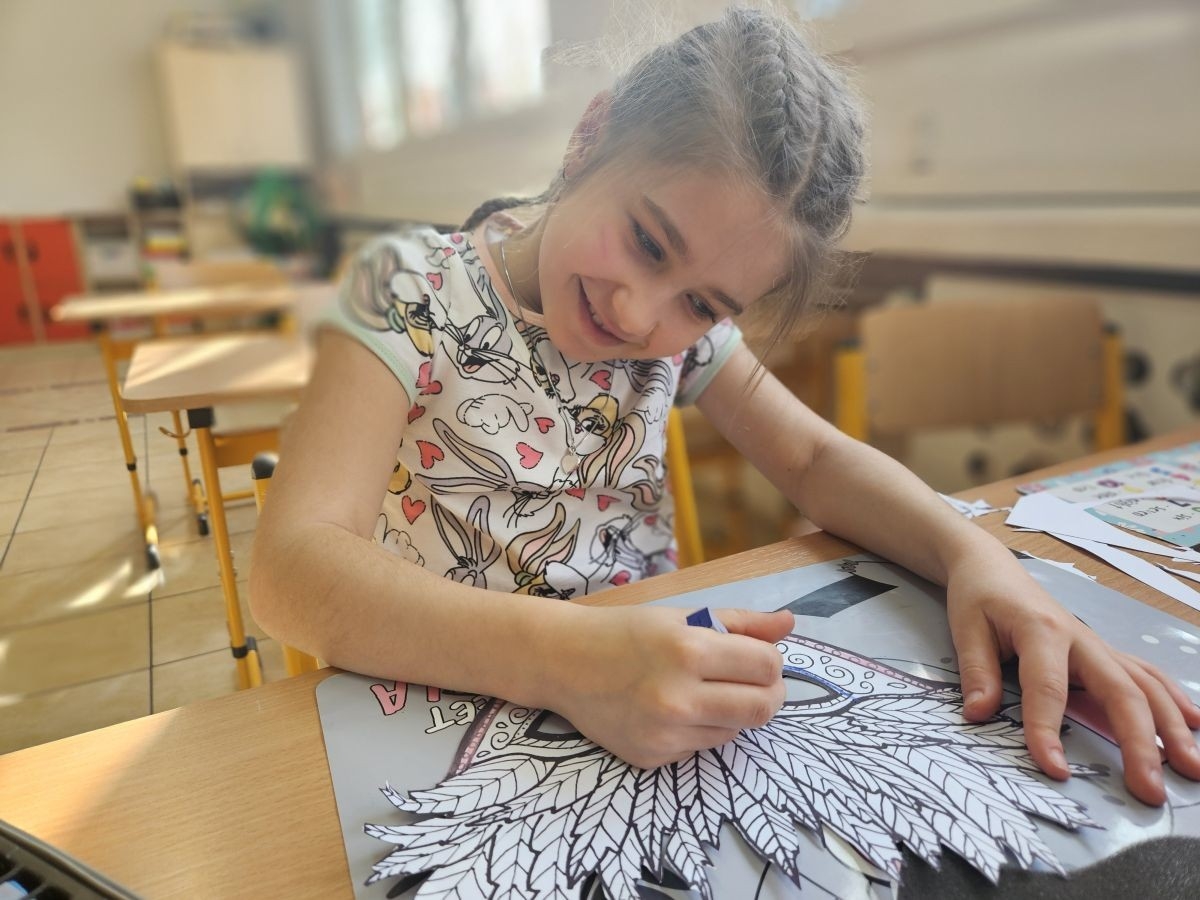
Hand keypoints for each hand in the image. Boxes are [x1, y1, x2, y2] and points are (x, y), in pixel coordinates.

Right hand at [551, 606, 793, 767]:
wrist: (561, 661)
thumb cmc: (624, 631)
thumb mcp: (681, 616)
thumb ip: (741, 623)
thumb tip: (790, 623)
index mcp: (688, 649)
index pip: (766, 666)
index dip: (771, 661)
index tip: (757, 657)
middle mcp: (677, 696)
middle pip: (762, 708)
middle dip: (768, 693)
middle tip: (753, 681)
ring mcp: (664, 733)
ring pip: (735, 731)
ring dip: (733, 711)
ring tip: (706, 690)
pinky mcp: (652, 758)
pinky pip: (701, 747)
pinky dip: (701, 729)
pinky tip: (674, 709)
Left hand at [946, 554, 1199, 804]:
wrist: (992, 568)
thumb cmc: (980, 598)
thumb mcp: (966, 628)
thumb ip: (977, 672)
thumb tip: (979, 714)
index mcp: (1041, 631)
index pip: (1048, 687)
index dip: (1049, 730)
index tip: (1054, 770)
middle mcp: (1081, 639)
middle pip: (1120, 691)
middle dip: (1138, 743)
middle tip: (1150, 790)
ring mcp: (1097, 647)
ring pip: (1144, 686)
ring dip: (1171, 727)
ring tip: (1193, 768)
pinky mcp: (1102, 653)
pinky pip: (1145, 675)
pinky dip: (1173, 701)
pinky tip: (1195, 726)